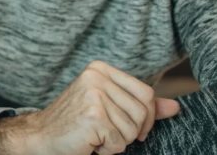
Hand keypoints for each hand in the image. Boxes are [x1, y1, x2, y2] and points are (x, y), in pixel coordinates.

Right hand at [0, 60, 180, 154]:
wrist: (41, 136)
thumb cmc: (76, 123)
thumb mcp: (110, 108)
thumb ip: (141, 106)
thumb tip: (175, 107)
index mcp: (100, 69)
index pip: (146, 93)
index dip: (146, 117)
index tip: (130, 127)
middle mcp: (96, 77)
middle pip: (142, 112)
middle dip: (130, 131)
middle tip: (105, 132)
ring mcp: (94, 94)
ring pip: (132, 130)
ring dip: (116, 142)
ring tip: (94, 135)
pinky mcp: (93, 115)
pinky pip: (119, 142)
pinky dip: (106, 150)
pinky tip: (89, 142)